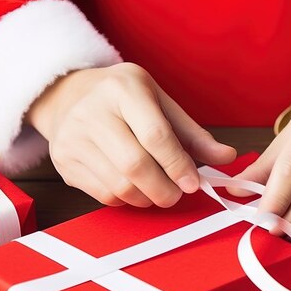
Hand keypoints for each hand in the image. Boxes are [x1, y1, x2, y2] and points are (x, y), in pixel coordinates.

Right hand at [25, 62, 235, 206]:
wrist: (67, 96)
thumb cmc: (123, 99)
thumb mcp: (159, 103)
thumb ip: (192, 133)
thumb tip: (227, 156)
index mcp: (123, 90)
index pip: (155, 135)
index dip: (177, 165)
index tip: (193, 183)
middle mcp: (92, 111)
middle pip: (135, 165)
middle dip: (164, 189)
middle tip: (176, 195)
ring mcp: (73, 138)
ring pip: (119, 186)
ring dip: (147, 198)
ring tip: (158, 192)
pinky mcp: (64, 163)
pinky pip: (104, 195)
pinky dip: (127, 200)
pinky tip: (134, 188)